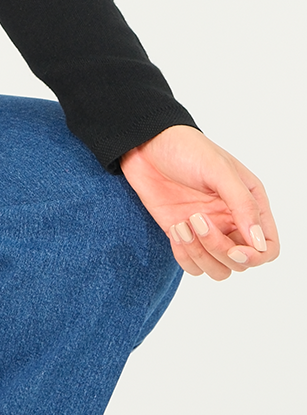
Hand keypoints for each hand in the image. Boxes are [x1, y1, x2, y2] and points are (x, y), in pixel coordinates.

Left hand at [120, 124, 278, 281]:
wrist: (145, 145)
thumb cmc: (186, 149)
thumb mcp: (219, 170)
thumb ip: (243, 204)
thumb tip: (259, 242)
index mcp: (250, 204)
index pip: (268, 247)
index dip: (256, 256)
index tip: (235, 250)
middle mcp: (232, 221)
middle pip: (241, 262)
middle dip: (219, 250)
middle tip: (198, 220)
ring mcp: (207, 231)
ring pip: (217, 269)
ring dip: (200, 255)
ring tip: (183, 225)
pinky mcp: (183, 236)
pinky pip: (192, 265)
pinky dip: (184, 255)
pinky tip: (174, 229)